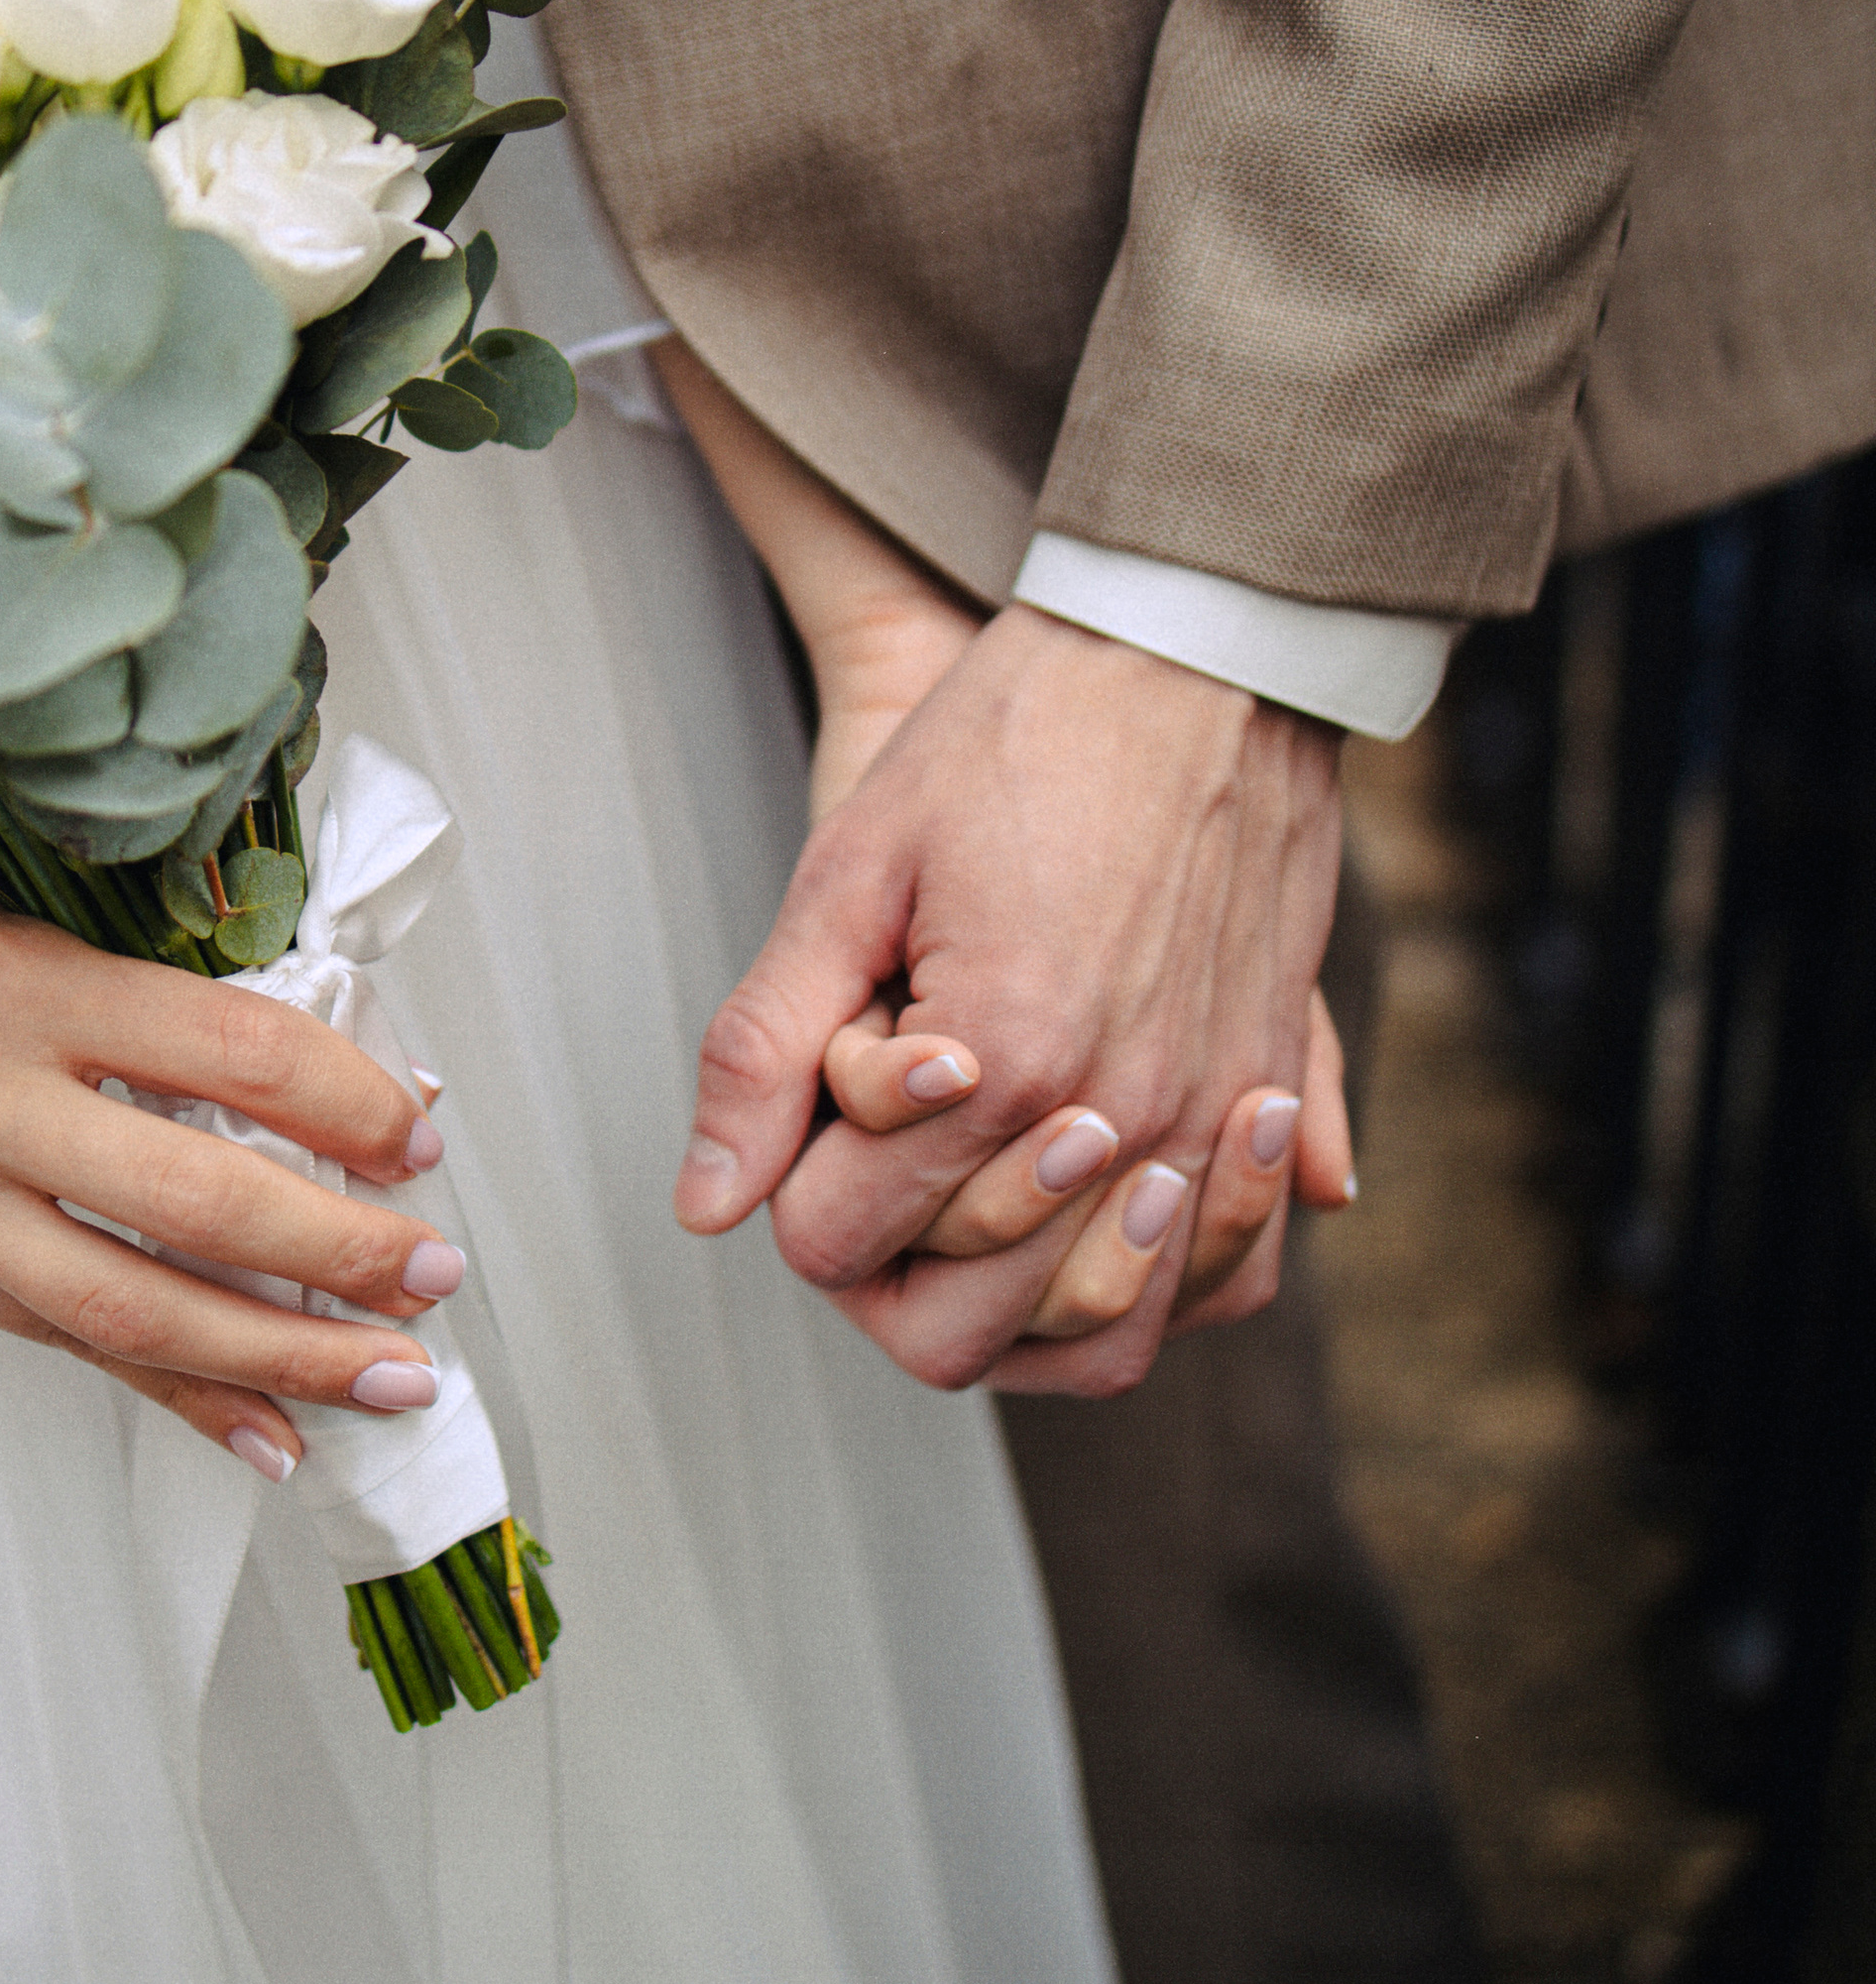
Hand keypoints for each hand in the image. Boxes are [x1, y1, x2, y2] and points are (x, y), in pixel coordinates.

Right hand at [0, 648, 455, 1476]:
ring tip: (384, 1377)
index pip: (229, 1047)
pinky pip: (64, 1343)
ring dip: (277, 1354)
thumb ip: (156, 1005)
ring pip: (132, 1307)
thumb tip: (331, 1082)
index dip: (345, 1099)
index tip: (421, 1131)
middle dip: (338, 1253)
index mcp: (20, 980)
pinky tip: (263, 1433)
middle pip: (194, 1199)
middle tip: (434, 1273)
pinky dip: (174, 1396)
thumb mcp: (23, 917)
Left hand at [680, 603, 1343, 1394]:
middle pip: (963, 1322)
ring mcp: (1213, 1115)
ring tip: (972, 1221)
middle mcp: (1120, 1115)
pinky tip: (1101, 1231)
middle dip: (886, 1260)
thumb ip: (766, 1048)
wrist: (1189, 649)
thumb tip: (708, 1205)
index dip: (798, 1188)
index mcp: (999, 1064)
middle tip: (874, 1172)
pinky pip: (1233, 1273)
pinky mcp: (1274, 1089)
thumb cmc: (1015, 739)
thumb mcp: (848, 873)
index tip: (819, 1101)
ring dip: (1015, 1307)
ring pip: (1104, 1334)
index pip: (839, 1243)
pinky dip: (1159, 1291)